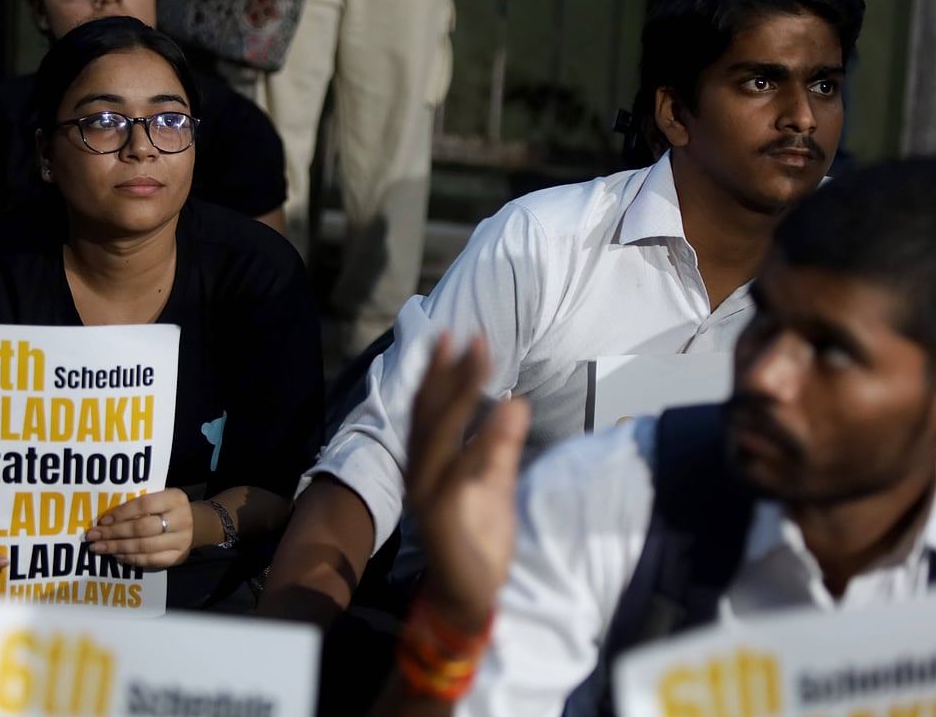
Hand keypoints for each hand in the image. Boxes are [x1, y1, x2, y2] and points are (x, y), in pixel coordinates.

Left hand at [86, 488, 193, 568]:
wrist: (197, 524)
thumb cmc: (169, 509)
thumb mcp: (161, 498)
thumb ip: (140, 505)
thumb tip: (106, 519)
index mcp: (175, 498)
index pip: (144, 505)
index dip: (121, 513)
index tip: (102, 520)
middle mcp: (181, 519)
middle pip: (142, 528)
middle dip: (114, 533)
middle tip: (93, 536)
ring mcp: (181, 540)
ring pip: (144, 546)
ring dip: (117, 548)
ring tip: (99, 548)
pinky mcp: (178, 557)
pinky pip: (150, 560)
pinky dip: (130, 559)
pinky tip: (117, 555)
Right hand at [405, 334, 528, 633]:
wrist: (470, 598)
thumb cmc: (479, 538)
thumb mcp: (495, 483)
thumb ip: (500, 445)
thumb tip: (515, 401)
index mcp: (428, 465)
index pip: (431, 411)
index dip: (442, 373)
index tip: (459, 337)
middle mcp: (420, 475)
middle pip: (431, 416)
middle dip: (448, 374)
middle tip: (468, 337)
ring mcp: (427, 498)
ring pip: (440, 438)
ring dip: (459, 395)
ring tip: (478, 361)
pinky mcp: (441, 521)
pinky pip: (460, 476)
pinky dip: (481, 442)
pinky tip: (504, 411)